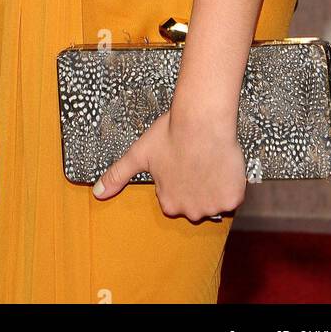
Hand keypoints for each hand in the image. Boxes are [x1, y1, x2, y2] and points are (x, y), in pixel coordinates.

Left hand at [92, 109, 245, 221]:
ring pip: (215, 200)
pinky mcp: (233, 198)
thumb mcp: (138, 155)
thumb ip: (117, 175)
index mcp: (169, 204)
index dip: (177, 179)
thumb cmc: (170, 134)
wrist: (201, 120)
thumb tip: (97, 193)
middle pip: (196, 203)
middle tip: (194, 161)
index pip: (174, 198)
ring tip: (207, 161)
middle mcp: (191, 211)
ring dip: (213, 185)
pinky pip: (233, 195)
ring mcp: (213, 206)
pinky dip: (230, 183)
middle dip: (195, 186)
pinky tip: (221, 165)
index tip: (179, 162)